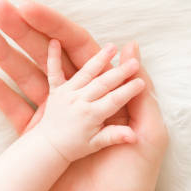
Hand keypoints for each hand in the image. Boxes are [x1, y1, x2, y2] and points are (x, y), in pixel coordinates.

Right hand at [0, 0, 168, 190]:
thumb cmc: (136, 175)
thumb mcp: (149, 131)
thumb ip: (141, 94)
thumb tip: (133, 50)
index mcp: (100, 92)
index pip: (79, 49)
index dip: (56, 25)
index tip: (31, 6)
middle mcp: (74, 98)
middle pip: (45, 55)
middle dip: (23, 29)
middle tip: (0, 5)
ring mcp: (53, 116)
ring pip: (24, 76)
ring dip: (3, 52)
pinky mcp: (37, 137)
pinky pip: (13, 110)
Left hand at [35, 39, 143, 161]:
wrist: (48, 148)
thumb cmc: (75, 147)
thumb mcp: (96, 144)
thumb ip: (114, 136)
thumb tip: (134, 137)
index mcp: (91, 116)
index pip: (115, 100)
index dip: (129, 91)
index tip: (141, 82)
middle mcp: (79, 102)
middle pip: (103, 84)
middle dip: (120, 72)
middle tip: (134, 62)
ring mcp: (66, 94)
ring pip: (85, 73)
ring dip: (99, 59)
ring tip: (112, 47)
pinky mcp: (55, 91)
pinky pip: (53, 72)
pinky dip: (53, 57)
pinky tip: (54, 42)